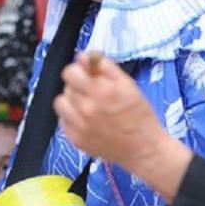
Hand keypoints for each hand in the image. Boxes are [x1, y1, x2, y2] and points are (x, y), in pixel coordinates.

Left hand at [54, 53, 190, 201]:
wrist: (143, 149)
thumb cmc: (139, 114)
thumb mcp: (127, 84)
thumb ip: (104, 67)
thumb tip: (82, 57)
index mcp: (100, 92)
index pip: (70, 72)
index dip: (79, 71)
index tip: (87, 75)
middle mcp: (86, 109)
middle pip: (66, 87)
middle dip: (78, 85)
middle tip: (93, 92)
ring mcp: (78, 126)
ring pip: (61, 103)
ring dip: (71, 101)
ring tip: (86, 106)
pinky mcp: (75, 140)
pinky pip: (63, 121)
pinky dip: (72, 118)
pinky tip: (86, 120)